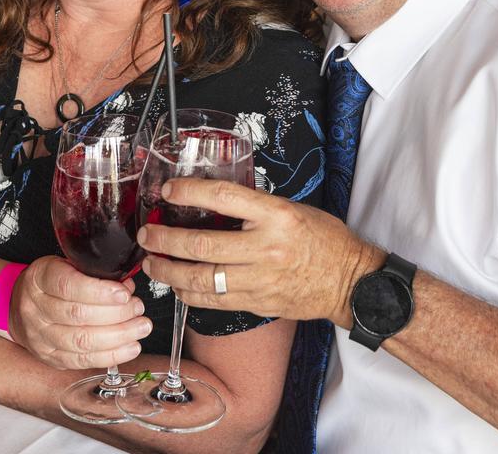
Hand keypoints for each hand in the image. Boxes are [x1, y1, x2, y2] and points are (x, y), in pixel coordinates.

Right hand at [9, 255, 151, 369]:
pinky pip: (82, 361)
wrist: (17, 305)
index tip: (124, 293)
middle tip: (138, 309)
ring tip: (140, 328)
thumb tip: (126, 285)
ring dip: (118, 337)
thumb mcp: (64, 264)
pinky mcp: (50, 358)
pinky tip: (130, 347)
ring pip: (81, 342)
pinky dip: (110, 356)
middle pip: (78, 315)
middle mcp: (36, 309)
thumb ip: (93, 272)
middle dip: (116, 314)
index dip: (99, 291)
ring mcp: (41, 336)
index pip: (68, 286)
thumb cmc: (48, 281)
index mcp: (40, 278)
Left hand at [138, 179, 382, 324]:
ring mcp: (260, 280)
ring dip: (169, 272)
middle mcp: (265, 247)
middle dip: (166, 240)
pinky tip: (176, 286)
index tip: (168, 191)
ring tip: (152, 263)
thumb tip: (213, 202)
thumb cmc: (323, 239)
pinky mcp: (257, 304)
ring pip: (202, 279)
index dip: (189, 192)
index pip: (222, 197)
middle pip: (202, 244)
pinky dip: (189, 294)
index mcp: (275, 215)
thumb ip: (254, 206)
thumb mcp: (292, 208)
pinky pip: (213, 302)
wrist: (350, 282)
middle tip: (147, 234)